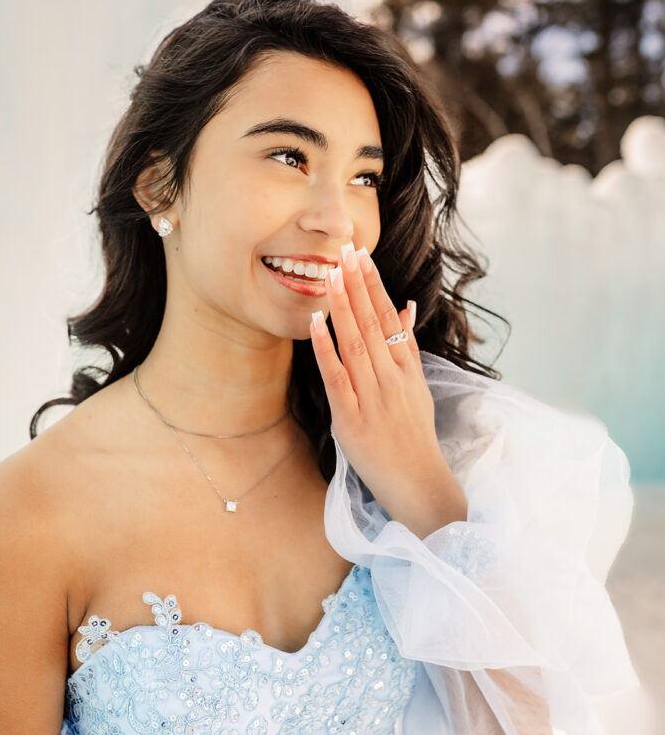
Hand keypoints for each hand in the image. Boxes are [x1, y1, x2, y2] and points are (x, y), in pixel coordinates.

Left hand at [309, 243, 452, 526]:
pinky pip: (337, 377)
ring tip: (330, 274)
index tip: (362, 256)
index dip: (374, 285)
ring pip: (355, 343)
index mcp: (407, 369)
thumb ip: (408, 348)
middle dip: (357, 284)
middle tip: (344, 250)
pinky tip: (316, 322)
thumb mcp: (418, 388)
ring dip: (342, 306)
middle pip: (372, 323)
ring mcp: (373, 398)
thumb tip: (406, 307)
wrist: (419, 484)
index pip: (389, 317)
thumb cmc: (414, 436)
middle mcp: (393, 379)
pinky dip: (326, 348)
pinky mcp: (353, 419)